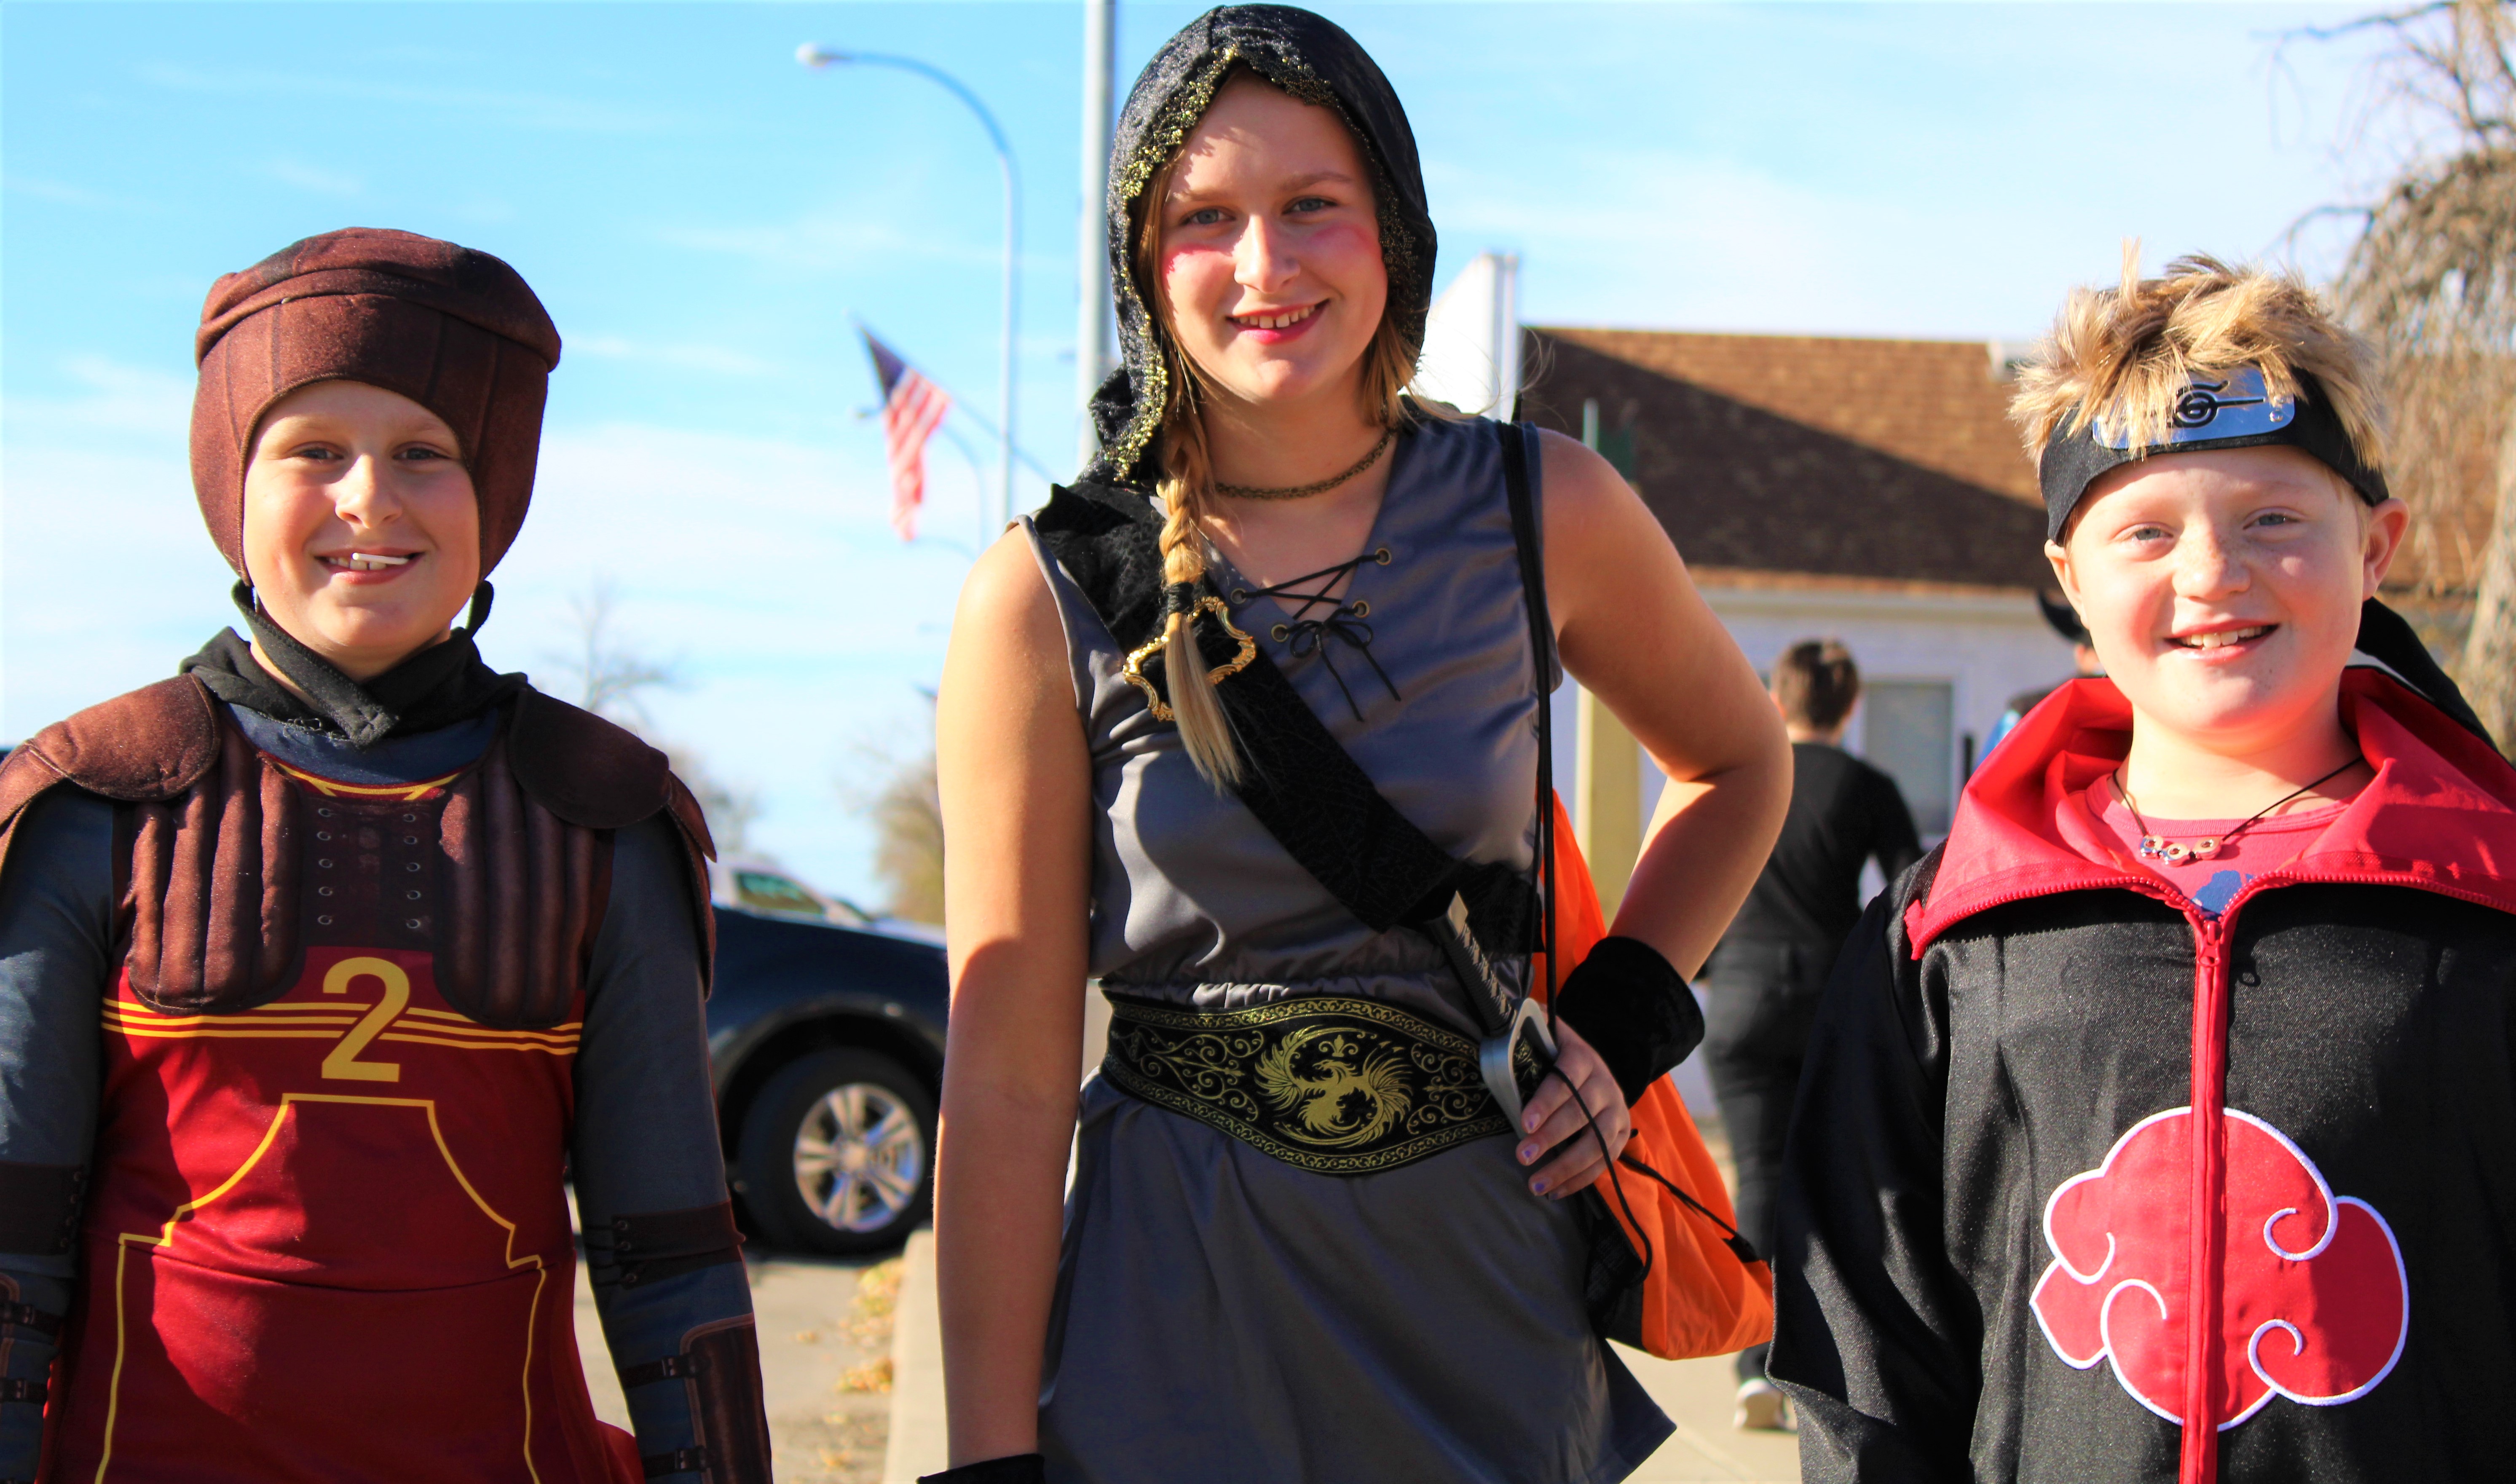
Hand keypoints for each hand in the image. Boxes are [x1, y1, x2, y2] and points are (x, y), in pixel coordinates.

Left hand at [1513, 1019, 1631, 1198]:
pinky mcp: (1620, 1135)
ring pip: (1596, 1143)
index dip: (1546, 1102)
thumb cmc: (1553, 1053)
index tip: (1524, 1123)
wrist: (1592, 1065)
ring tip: (1535, 1185)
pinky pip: (1604, 1162)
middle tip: (1522, 1157)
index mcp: (1583, 1058)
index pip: (1566, 1079)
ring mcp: (1617, 1112)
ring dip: (1566, 1168)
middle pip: (1581, 1114)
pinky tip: (1555, 1193)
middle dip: (1551, 1139)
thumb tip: (1499, 1026)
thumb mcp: (1544, 1034)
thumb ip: (1525, 1031)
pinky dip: (1580, 1180)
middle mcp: (1605, 1085)